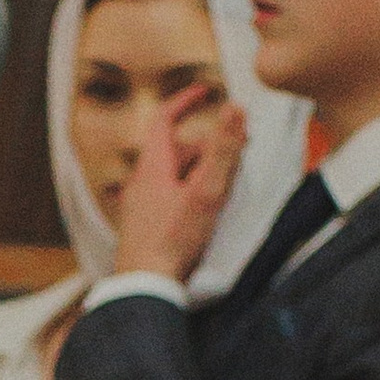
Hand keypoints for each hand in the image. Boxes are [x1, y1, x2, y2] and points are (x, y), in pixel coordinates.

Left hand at [112, 91, 243, 283]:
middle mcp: (141, 183)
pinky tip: (206, 207)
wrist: (144, 287)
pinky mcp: (145, 226)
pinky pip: (169, 196)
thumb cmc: (173, 242)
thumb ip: (222, 150)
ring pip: (173, 175)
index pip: (164, 119)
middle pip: (175, 150)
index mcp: (152, 167)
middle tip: (239, 146)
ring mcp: (140, 206)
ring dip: (200, 169)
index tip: (205, 91)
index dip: (184, 101)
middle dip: (207, 143)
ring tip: (229, 178)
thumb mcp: (206, 192)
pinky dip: (189, 190)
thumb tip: (234, 107)